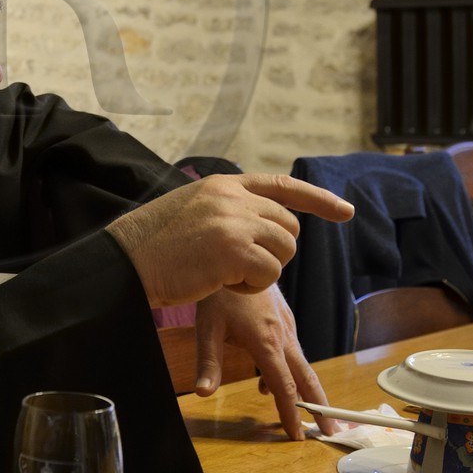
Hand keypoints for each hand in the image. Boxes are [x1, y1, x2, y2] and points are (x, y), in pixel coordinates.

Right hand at [108, 172, 353, 309]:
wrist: (126, 259)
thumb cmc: (155, 244)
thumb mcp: (193, 208)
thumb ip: (228, 208)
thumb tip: (265, 222)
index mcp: (224, 185)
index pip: (282, 185)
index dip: (317, 199)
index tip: (345, 212)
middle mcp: (233, 198)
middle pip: (289, 228)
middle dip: (275, 252)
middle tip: (239, 266)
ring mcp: (234, 222)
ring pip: (284, 252)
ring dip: (262, 272)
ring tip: (224, 274)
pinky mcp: (234, 251)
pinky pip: (269, 275)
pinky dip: (251, 287)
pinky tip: (221, 283)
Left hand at [193, 286, 340, 441]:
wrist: (240, 253)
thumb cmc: (220, 292)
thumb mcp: (207, 327)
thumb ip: (208, 362)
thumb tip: (204, 393)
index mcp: (266, 342)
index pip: (284, 386)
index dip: (291, 413)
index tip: (298, 436)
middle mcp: (283, 336)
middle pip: (306, 378)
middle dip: (320, 406)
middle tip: (332, 431)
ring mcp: (287, 327)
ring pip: (303, 365)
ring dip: (309, 390)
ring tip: (313, 414)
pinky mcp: (285, 321)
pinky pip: (293, 352)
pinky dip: (292, 371)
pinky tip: (269, 382)